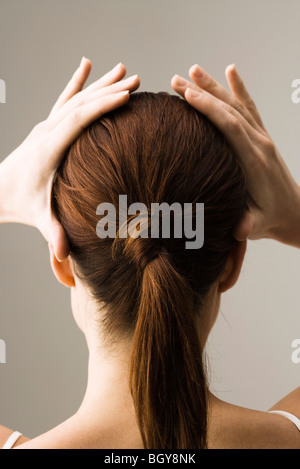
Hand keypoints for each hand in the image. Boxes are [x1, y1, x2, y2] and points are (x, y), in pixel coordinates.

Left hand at [0, 58, 139, 259]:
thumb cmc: (20, 202)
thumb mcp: (39, 217)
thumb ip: (52, 233)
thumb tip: (62, 255)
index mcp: (49, 149)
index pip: (77, 120)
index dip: (101, 107)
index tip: (126, 95)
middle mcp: (47, 131)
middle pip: (81, 103)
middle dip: (109, 90)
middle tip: (136, 79)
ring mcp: (46, 126)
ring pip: (75, 97)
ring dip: (99, 84)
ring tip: (122, 69)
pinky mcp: (47, 127)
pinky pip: (65, 99)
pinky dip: (77, 82)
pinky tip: (86, 65)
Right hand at [171, 65, 299, 247]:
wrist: (294, 212)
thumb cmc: (269, 219)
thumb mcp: (257, 226)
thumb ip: (247, 225)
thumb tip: (238, 229)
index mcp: (253, 161)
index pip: (229, 126)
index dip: (208, 109)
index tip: (187, 95)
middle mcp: (259, 143)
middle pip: (229, 110)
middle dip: (202, 93)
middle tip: (176, 81)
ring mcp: (262, 137)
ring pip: (237, 105)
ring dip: (214, 86)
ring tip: (193, 70)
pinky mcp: (262, 137)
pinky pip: (249, 108)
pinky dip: (239, 88)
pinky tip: (231, 71)